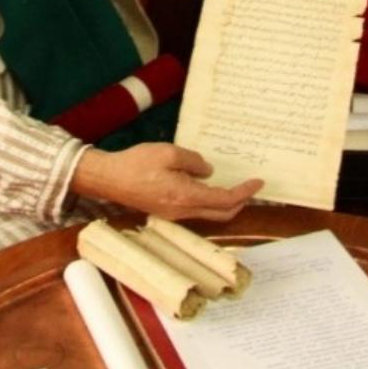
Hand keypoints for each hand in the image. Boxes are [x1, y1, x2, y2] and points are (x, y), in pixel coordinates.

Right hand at [71, 141, 262, 222]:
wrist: (109, 179)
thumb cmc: (137, 163)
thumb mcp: (169, 153)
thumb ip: (193, 162)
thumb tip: (208, 171)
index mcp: (186, 196)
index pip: (225, 200)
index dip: (245, 192)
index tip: (258, 182)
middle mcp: (183, 211)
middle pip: (222, 214)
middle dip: (240, 202)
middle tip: (251, 187)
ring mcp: (174, 215)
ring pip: (209, 214)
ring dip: (225, 203)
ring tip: (234, 186)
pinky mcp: (166, 212)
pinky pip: (196, 211)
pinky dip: (209, 202)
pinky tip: (208, 188)